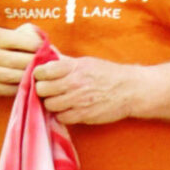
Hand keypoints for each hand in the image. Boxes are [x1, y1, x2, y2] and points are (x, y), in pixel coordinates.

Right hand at [0, 22, 45, 98]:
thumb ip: (24, 37)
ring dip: (33, 77)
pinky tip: (30, 84)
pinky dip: (23, 87)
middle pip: (23, 61)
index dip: (40, 47)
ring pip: (18, 77)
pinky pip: (11, 90)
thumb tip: (49, 47)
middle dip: (39, 64)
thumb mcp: (3, 35)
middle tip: (49, 66)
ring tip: (42, 76)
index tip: (48, 50)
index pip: (25, 42)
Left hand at [33, 53, 149, 125]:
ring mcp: (78, 100)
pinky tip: (69, 109)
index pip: (43, 71)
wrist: (130, 90)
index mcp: (74, 67)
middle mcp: (74, 83)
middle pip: (42, 89)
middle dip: (43, 90)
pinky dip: (62, 115)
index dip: (39, 74)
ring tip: (60, 100)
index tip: (42, 76)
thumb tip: (47, 52)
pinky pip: (61, 117)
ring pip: (49, 105)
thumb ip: (65, 61)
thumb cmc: (108, 74)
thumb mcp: (87, 62)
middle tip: (50, 90)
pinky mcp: (83, 115)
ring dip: (52, 103)